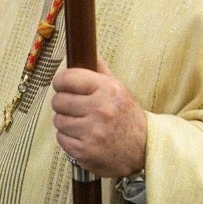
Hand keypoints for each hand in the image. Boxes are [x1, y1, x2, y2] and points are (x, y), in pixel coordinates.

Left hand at [51, 56, 146, 178]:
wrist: (144, 149)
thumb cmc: (128, 117)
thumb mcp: (119, 89)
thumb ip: (100, 71)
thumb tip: (86, 51)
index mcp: (108, 90)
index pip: (68, 78)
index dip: (61, 82)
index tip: (63, 86)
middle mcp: (100, 109)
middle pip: (58, 100)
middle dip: (63, 104)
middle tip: (75, 108)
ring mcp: (92, 132)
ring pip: (58, 120)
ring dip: (66, 122)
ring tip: (81, 123)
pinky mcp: (85, 151)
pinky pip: (61, 139)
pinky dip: (68, 138)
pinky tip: (82, 137)